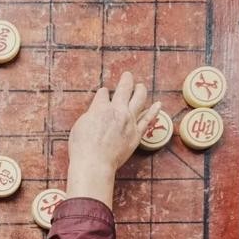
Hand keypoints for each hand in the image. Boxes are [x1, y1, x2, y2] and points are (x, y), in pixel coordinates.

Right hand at [66, 72, 161, 208]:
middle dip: (126, 80)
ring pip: (139, 99)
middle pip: (124, 89)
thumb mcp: (80, 126)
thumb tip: (97, 110)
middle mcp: (117, 110)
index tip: (104, 95)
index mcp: (100, 107)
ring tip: (140, 86)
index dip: (103, 94)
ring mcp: (129, 121)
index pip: (104, 94)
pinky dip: (154, 110)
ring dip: (140, 90)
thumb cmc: (83, 147)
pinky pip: (148, 119)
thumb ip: (91, 115)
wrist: (95, 163)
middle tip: (127, 76)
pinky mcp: (136, 134)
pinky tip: (158, 104)